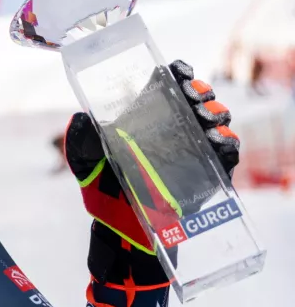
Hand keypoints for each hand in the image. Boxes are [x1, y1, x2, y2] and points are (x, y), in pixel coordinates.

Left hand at [63, 60, 239, 286]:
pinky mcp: (207, 173)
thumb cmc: (104, 194)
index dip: (176, 73)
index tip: (177, 73)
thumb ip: (80, 144)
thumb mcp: (86, 166)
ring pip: (216, 121)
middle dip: (199, 92)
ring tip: (202, 120)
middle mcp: (172, 130)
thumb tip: (80, 118)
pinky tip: (216, 141)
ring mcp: (192, 150)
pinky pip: (226, 153)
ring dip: (214, 114)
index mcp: (145, 120)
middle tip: (191, 98)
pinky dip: (226, 143)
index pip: (167, 85)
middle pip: (197, 98)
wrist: (122, 233)